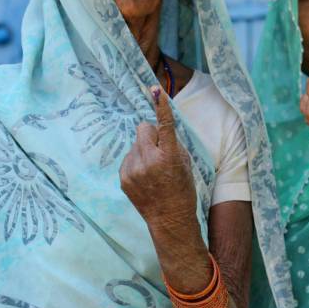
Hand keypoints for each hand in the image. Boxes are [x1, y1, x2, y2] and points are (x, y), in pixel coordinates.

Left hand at [120, 87, 196, 227]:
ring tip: (152, 170)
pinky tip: (144, 177)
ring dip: (143, 150)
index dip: (160, 106)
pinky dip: (136, 162)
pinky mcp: (123, 177)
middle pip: (142, 128)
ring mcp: (133, 170)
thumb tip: (158, 128)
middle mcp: (149, 161)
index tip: (155, 89)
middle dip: (150, 134)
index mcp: (169, 156)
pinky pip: (128, 157)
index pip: (164, 125)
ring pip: (135, 144)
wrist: (169, 218)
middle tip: (159, 150)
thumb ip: (172, 143)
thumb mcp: (185, 163)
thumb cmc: (182, 189)